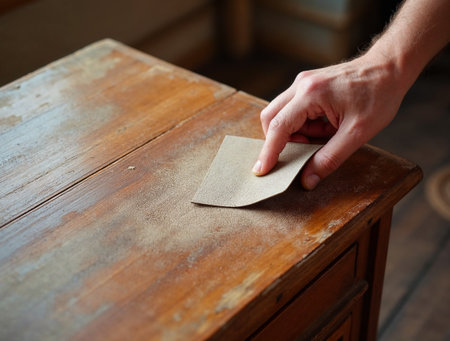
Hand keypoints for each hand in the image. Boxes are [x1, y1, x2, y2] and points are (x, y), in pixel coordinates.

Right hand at [252, 55, 406, 189]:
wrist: (390, 67)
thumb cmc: (378, 95)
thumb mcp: (357, 133)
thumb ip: (329, 158)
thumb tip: (307, 180)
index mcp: (311, 94)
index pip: (279, 127)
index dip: (268, 152)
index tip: (261, 171)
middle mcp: (301, 85)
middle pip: (271, 118)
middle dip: (280, 141)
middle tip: (305, 151)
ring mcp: (303, 82)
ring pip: (281, 114)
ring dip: (296, 133)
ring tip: (325, 135)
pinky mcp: (307, 84)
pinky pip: (293, 109)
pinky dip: (303, 124)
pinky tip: (326, 126)